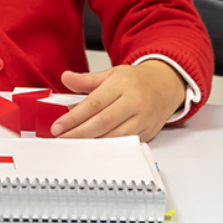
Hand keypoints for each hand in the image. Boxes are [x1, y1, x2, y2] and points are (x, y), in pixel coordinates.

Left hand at [53, 60, 186, 140]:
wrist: (165, 85)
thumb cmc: (136, 81)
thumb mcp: (111, 74)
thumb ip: (86, 80)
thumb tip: (66, 78)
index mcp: (122, 85)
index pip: (94, 103)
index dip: (74, 117)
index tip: (58, 126)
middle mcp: (134, 102)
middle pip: (103, 122)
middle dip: (79, 133)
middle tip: (62, 138)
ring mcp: (142, 119)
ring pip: (114, 136)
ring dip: (92, 143)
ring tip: (74, 145)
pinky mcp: (147, 132)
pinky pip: (125, 144)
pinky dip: (108, 148)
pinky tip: (94, 149)